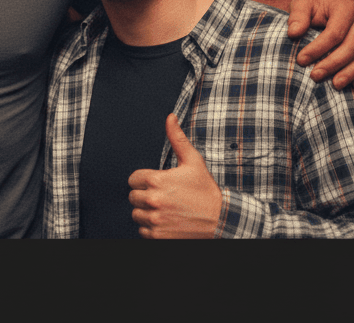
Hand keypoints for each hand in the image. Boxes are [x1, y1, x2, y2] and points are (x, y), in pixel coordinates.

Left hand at [127, 114, 221, 238]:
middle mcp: (153, 200)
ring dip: (147, 213)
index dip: (144, 181)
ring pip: (137, 214)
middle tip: (163, 197)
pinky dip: (151, 228)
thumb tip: (170, 117)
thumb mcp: (193, 161)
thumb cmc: (206, 190)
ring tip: (166, 209)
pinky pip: (142, 231)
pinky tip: (167, 221)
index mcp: (157, 180)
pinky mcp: (158, 236)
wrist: (221, 219)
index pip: (133, 179)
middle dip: (145, 196)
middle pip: (133, 197)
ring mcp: (155, 219)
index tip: (158, 184)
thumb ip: (177, 139)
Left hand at [286, 0, 353, 88]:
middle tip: (315, 76)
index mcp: (347, 7)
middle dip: (333, 64)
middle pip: (352, 46)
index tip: (301, 61)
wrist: (328, 7)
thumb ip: (297, 16)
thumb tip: (294, 32)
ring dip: (350, 73)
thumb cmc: (312, 7)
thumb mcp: (301, 5)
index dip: (318, 49)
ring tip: (334, 85)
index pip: (334, 33)